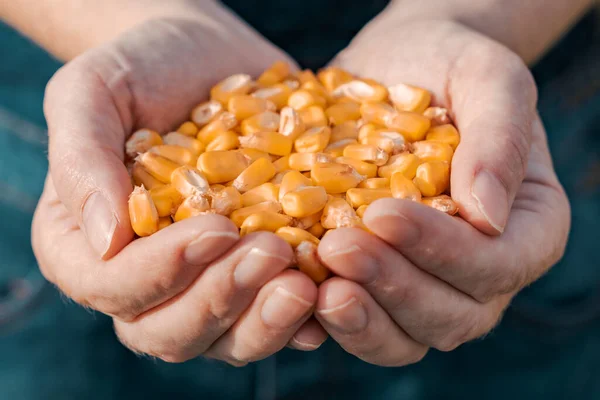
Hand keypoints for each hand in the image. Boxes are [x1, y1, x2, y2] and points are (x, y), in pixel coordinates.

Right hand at [31, 17, 325, 363]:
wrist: (208, 58)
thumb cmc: (142, 69)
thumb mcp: (94, 90)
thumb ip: (82, 160)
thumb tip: (105, 240)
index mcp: (85, 244)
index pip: (110, 285)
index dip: (161, 270)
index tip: (216, 228)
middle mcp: (143, 278)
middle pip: (168, 331)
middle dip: (221, 300)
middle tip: (271, 253)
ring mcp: (202, 283)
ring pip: (223, 340)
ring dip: (264, 320)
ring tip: (306, 283)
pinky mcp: (251, 277)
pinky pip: (271, 320)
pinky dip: (300, 319)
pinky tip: (330, 296)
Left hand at [314, 19, 570, 365]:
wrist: (395, 68)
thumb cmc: (449, 66)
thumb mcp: (487, 78)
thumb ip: (499, 138)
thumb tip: (488, 216)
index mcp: (526, 228)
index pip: (496, 263)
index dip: (442, 250)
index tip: (383, 214)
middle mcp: (480, 272)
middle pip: (451, 316)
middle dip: (392, 286)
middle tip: (336, 247)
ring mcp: (425, 285)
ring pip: (403, 337)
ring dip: (359, 318)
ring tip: (314, 284)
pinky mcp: (374, 284)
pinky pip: (356, 321)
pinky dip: (323, 319)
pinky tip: (291, 291)